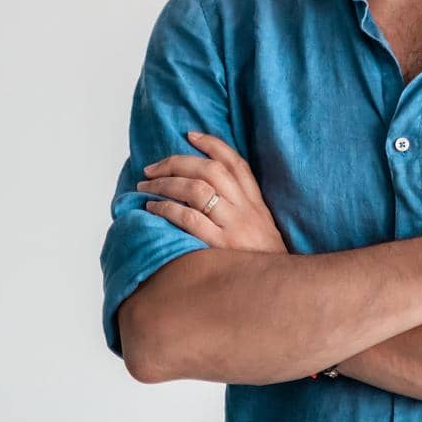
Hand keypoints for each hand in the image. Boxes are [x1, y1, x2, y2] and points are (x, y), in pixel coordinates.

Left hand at [138, 130, 288, 253]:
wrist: (276, 287)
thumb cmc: (261, 257)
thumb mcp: (259, 224)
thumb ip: (240, 205)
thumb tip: (204, 188)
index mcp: (255, 201)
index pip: (235, 163)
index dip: (212, 144)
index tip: (190, 135)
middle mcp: (245, 208)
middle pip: (210, 171)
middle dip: (176, 163)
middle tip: (151, 168)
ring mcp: (233, 226)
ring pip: (196, 190)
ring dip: (165, 184)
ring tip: (145, 187)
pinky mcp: (220, 246)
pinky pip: (189, 219)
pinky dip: (167, 209)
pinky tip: (152, 208)